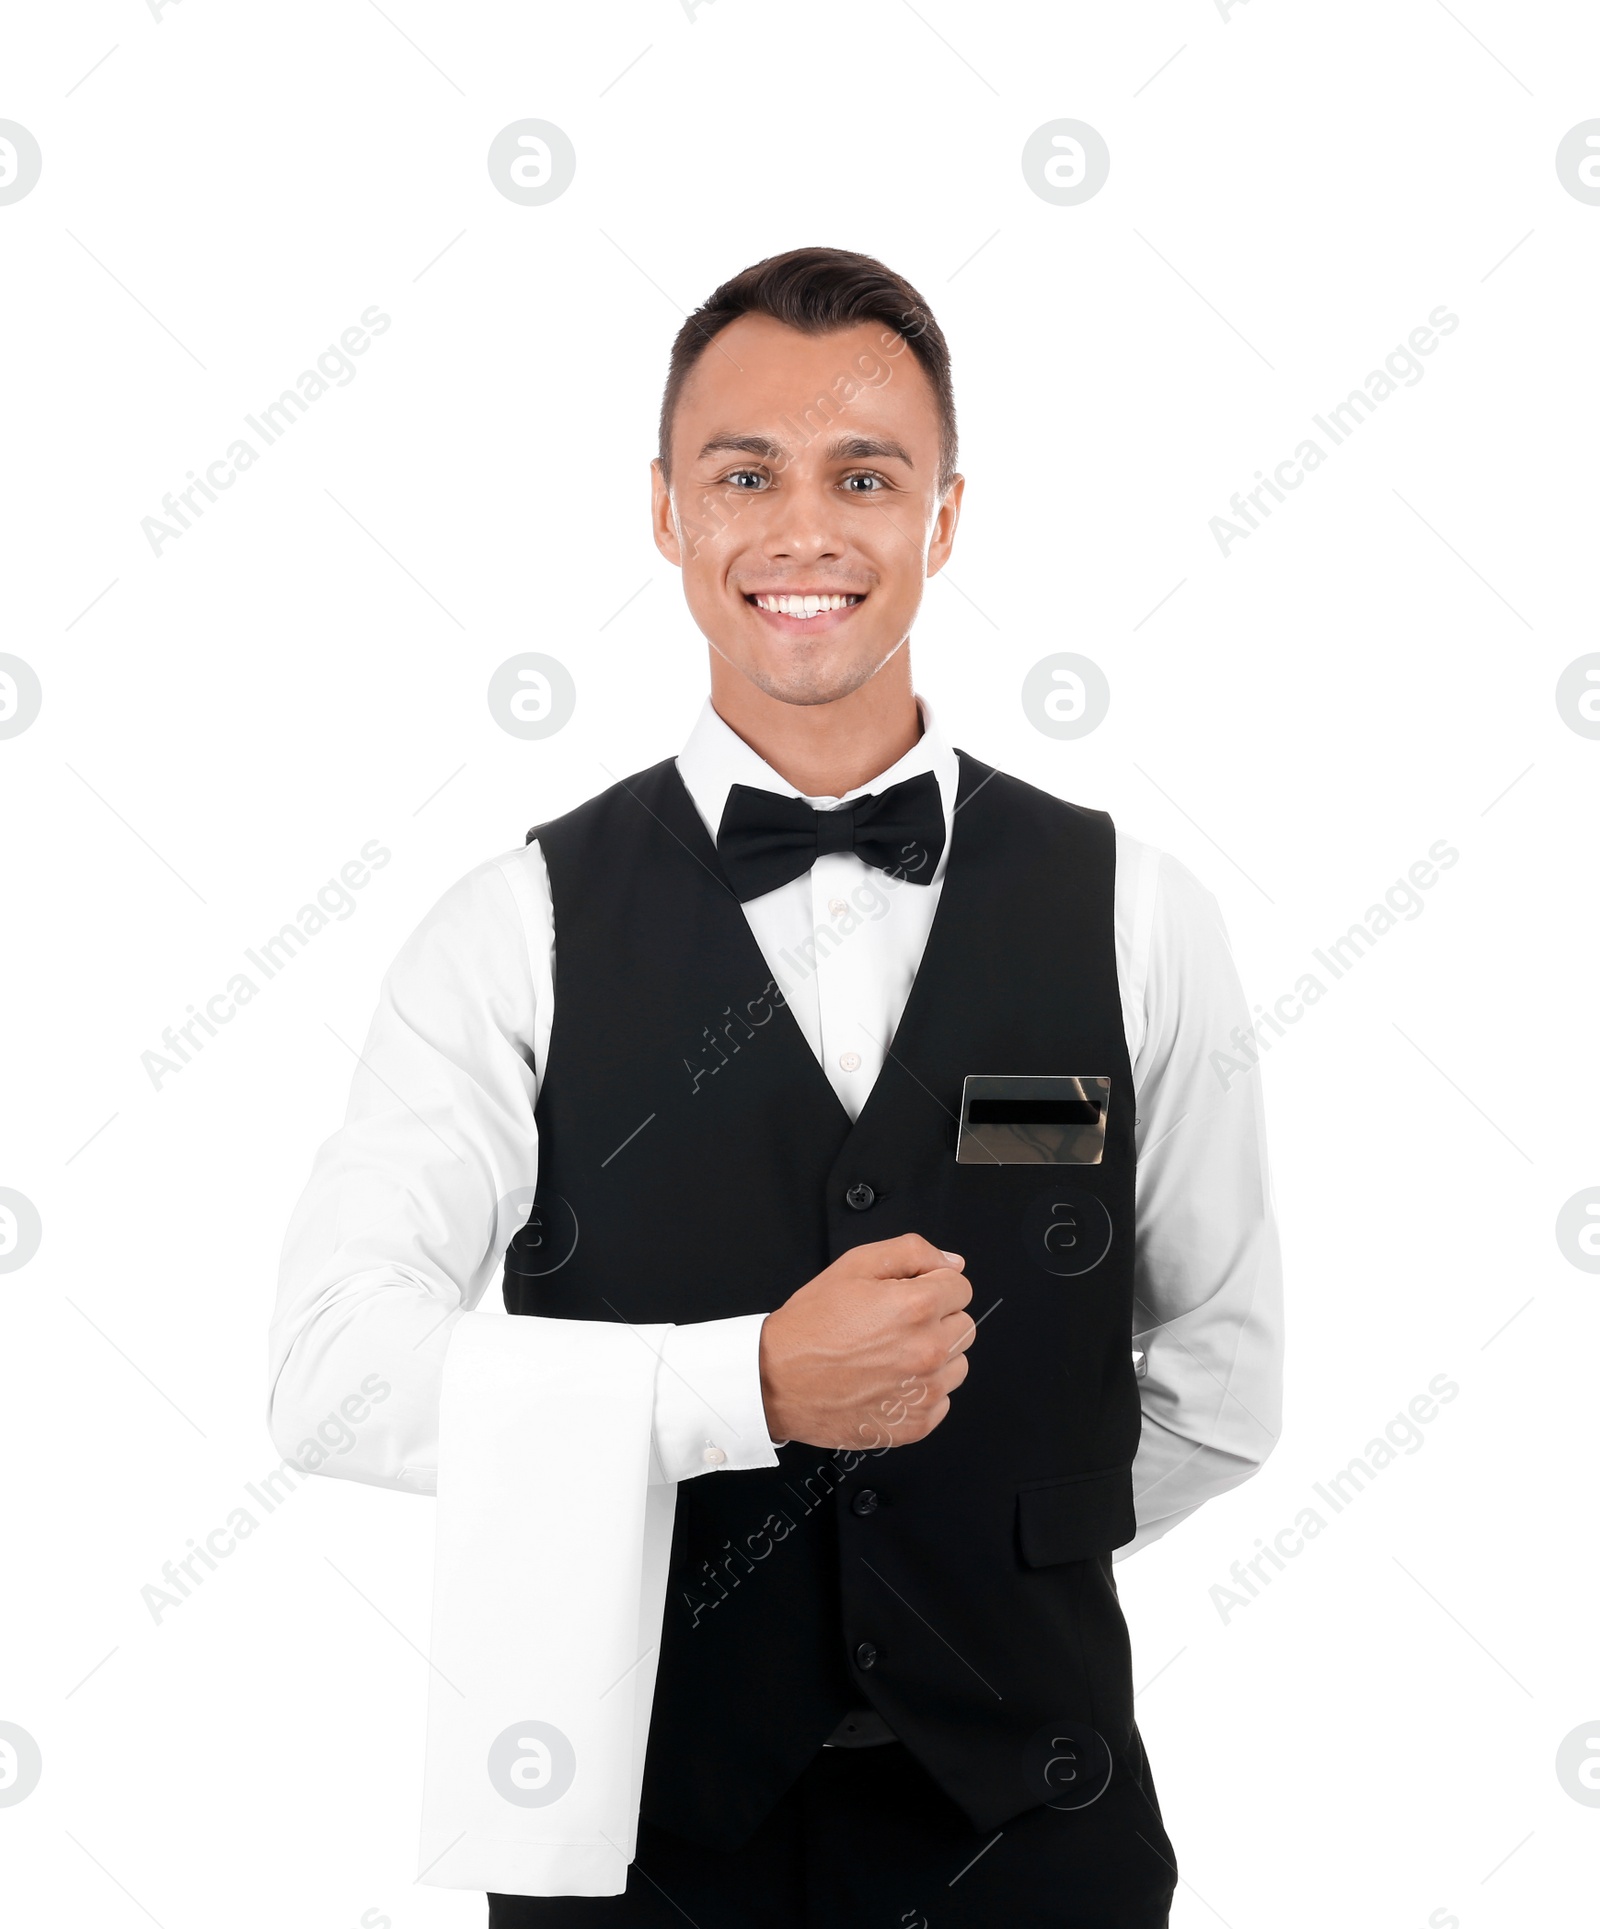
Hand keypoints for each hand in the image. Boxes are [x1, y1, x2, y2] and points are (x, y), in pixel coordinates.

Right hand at [758, 1234, 976, 1451]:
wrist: (776, 1381)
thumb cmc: (810, 1327)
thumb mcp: (854, 1265)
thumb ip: (912, 1252)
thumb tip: (952, 1261)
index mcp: (917, 1307)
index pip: (961, 1287)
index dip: (933, 1285)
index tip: (909, 1296)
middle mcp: (928, 1350)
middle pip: (964, 1325)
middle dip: (937, 1320)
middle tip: (894, 1325)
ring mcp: (925, 1392)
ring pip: (958, 1365)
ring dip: (934, 1357)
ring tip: (891, 1355)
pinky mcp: (916, 1424)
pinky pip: (943, 1401)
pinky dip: (922, 1392)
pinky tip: (889, 1382)